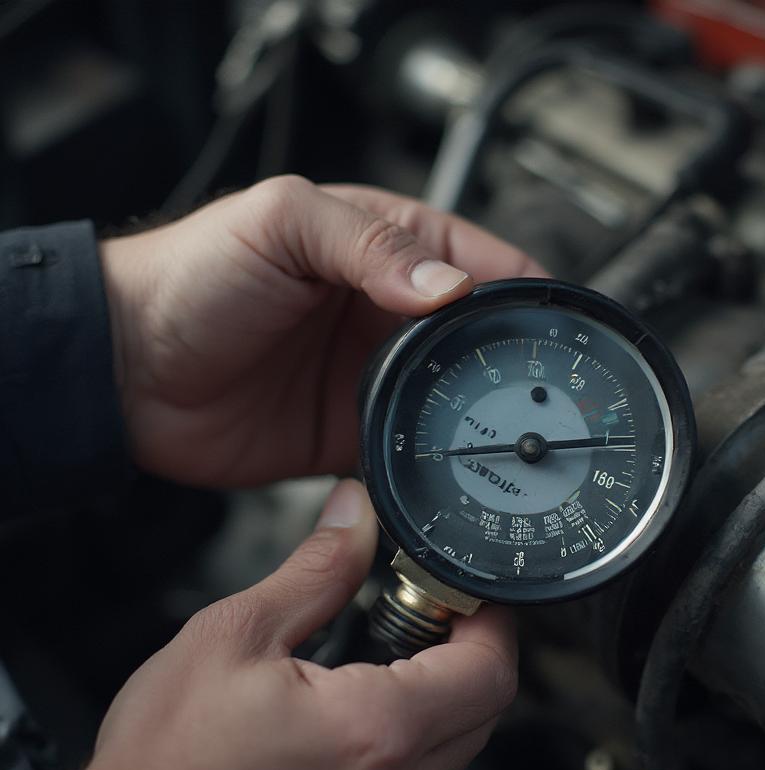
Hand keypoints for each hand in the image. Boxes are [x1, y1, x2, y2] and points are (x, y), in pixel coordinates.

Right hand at [74, 479, 517, 769]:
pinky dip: (398, 748)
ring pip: (446, 754)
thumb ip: (316, 571)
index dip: (491, 621)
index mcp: (379, 731)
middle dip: (468, 656)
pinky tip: (343, 723)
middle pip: (481, 713)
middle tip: (424, 617)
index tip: (469, 595)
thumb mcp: (235, 636)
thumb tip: (355, 517)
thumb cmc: (164, 765)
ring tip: (374, 663)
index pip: (491, 670)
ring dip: (433, 702)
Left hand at [100, 176, 545, 486]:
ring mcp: (377, 377)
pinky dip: (439, 459)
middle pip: (481, 339)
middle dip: (519, 363)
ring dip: (486, 416)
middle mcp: (391, 315)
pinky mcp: (355, 433)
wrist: (126, 371)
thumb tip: (449, 287)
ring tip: (522, 437)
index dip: (525, 291)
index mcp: (387, 250)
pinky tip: (461, 469)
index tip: (558, 326)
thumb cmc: (192, 276)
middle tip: (554, 394)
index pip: (482, 262)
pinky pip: (414, 448)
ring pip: (457, 398)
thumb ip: (369, 245)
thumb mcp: (283, 224)